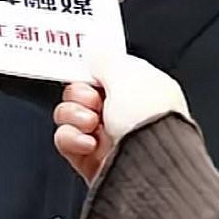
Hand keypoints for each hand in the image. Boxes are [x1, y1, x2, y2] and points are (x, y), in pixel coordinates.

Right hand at [54, 56, 189, 185]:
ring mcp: (109, 138)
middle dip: (80, 94)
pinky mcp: (92, 161)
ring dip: (74, 116)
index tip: (85, 71)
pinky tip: (88, 143)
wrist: (150, 168)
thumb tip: (95, 50)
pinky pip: (66, 141)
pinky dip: (71, 139)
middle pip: (83, 93)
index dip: (92, 71)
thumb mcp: (128, 74)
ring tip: (91, 124)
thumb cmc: (151, 123)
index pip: (107, 73)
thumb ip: (107, 59)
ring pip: (71, 117)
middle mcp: (126, 114)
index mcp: (142, 90)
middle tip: (93, 101)